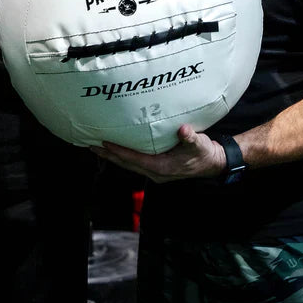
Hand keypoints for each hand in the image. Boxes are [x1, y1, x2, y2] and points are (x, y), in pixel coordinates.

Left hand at [90, 124, 225, 183]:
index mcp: (161, 167)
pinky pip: (134, 163)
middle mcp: (155, 172)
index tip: (104, 142)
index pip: (134, 159)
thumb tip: (183, 130)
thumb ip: (189, 137)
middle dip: (108, 155)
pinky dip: (123, 156)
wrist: (212, 162)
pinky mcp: (156, 168)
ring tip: (97, 147)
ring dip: (112, 156)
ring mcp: (155, 172)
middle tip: (90, 145)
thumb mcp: (198, 143)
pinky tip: (116, 149)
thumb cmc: (204, 152)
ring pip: (128, 165)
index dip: (118, 151)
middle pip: (126, 164)